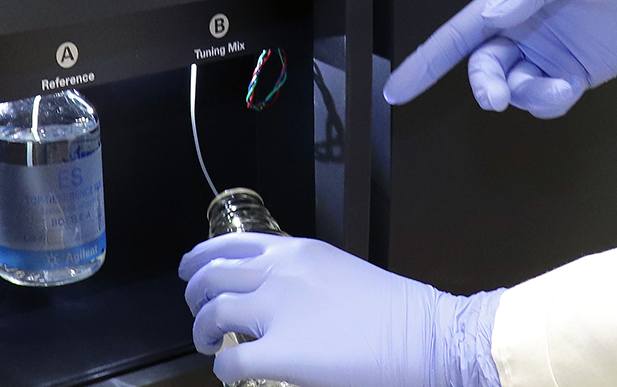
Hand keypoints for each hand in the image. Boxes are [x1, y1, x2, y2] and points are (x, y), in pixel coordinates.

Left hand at [180, 232, 500, 386]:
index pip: (228, 245)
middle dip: (194, 294)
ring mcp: (276, 314)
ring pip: (210, 315)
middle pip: (210, 276)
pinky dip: (223, 369)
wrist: (425, 334)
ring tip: (208, 342)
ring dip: (202, 330)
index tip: (191, 268)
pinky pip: (230, 362)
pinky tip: (232, 371)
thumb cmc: (394, 310)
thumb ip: (304, 276)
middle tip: (197, 310)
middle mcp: (278, 274)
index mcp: (295, 250)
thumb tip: (281, 294)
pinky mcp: (279, 355)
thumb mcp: (340, 272)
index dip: (201, 258)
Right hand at [383, 0, 616, 118]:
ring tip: (554, 89)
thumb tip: (495, 16)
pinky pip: (546, 97)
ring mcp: (548, 53)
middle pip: (481, 66)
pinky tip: (565, 90)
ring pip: (514, 87)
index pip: (460, 33)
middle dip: (483, 85)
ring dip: (522, 95)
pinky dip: (547, 101)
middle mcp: (524, 28)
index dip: (426, 61)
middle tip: (495, 98)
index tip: (398, 88)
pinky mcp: (575, 74)